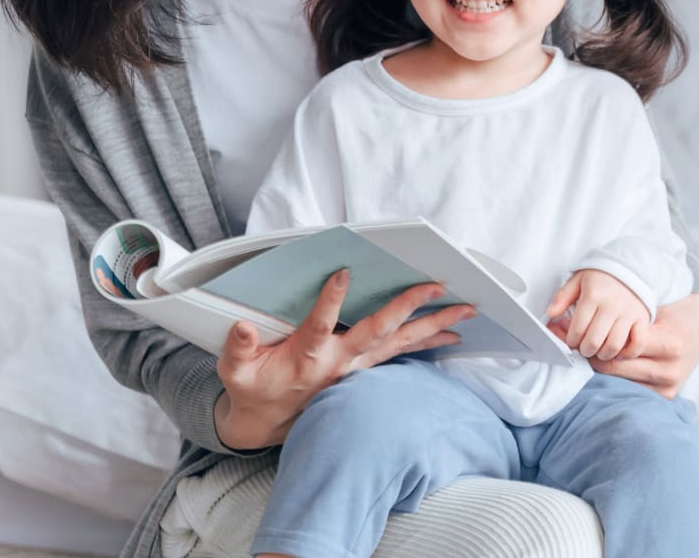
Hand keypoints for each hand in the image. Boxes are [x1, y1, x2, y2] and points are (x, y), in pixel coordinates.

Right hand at [214, 269, 475, 449]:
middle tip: (435, 286)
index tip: (342, 273)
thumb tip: (240, 327)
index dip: (330, 302)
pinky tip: (449, 334)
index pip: (319, 327)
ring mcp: (355, 368)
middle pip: (377, 332)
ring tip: (463, 313)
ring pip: (399, 344)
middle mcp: (338, 363)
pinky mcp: (364, 370)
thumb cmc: (253, 388)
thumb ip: (237, 349)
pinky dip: (426, 343)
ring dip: (432, 327)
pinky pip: (400, 354)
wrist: (268, 425)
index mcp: (306, 358)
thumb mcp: (235, 373)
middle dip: (407, 307)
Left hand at [546, 269, 649, 362]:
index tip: (572, 340)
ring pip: (614, 345)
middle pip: (595, 341)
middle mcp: (611, 306)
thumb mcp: (577, 280)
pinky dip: (628, 353)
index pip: (578, 329)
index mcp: (592, 296)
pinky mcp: (642, 319)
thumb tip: (549, 314)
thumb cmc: (600, 276)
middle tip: (584, 348)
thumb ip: (562, 297)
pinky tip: (619, 351)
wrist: (629, 266)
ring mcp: (628, 313)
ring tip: (598, 351)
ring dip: (603, 354)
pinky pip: (637, 344)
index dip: (572, 340)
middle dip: (585, 350)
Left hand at [564, 292, 698, 398]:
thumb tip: (571, 317)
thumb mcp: (649, 306)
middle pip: (615, 365)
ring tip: (580, 354)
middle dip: (589, 354)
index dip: (590, 337)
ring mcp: (669, 386)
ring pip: (618, 380)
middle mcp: (670, 367)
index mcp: (668, 342)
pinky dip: (612, 379)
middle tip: (568, 344)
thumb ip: (620, 315)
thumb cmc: (671, 313)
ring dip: (597, 368)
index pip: (618, 344)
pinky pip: (629, 390)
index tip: (567, 332)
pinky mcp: (666, 397)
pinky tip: (600, 367)